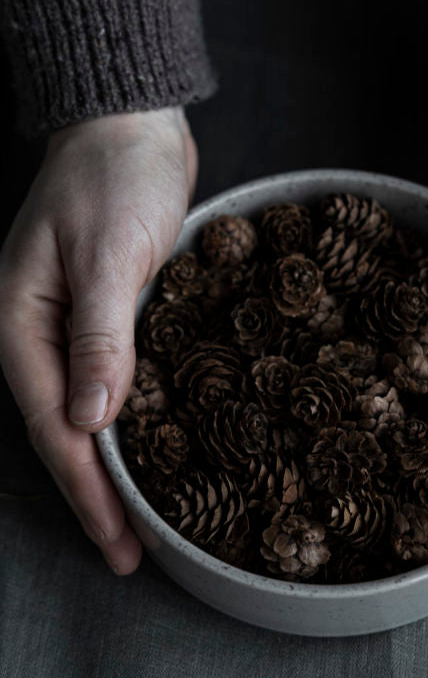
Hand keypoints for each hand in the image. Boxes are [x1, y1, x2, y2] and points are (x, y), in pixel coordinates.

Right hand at [0, 107, 196, 573]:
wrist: (131, 122)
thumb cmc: (114, 173)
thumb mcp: (110, 253)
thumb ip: (101, 336)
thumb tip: (91, 420)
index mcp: (23, 323)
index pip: (55, 427)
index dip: (89, 490)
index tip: (121, 543)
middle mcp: (41, 334)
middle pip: (67, 433)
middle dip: (99, 497)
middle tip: (135, 555)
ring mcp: (73, 327)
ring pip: (89, 416)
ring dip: (115, 470)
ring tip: (145, 523)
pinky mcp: (109, 319)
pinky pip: (115, 385)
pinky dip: (133, 426)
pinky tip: (155, 452)